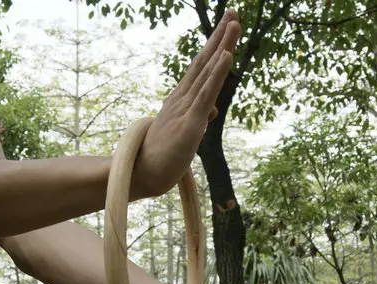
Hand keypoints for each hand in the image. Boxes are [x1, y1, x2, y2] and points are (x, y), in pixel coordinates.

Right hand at [133, 10, 241, 196]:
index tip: (227, 23)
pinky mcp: (190, 123)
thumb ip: (199, 116)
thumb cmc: (163, 154)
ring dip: (222, 46)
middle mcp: (182, 98)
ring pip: (207, 72)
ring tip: (234, 23)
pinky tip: (227, 56)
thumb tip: (213, 110)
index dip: (215, 44)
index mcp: (181, 99)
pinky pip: (206, 95)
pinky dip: (217, 74)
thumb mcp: (186, 131)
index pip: (201, 67)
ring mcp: (185, 108)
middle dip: (221, 36)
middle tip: (234, 11)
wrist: (141, 174)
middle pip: (205, 61)